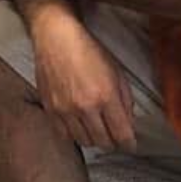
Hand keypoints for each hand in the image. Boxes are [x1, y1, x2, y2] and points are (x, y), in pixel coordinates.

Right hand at [30, 8, 135, 151]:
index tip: (130, 144)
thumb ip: (125, 101)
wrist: (56, 38)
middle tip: (114, 135)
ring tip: (97, 129)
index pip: (122, 135)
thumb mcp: (117, 72)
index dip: (129, 144)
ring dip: (94, 139)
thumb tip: (128, 123)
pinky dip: (75, 134)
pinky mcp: (50, 109)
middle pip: (103, 142)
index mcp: (105, 97)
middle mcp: (84, 108)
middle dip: (112, 142)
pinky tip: (79, 125)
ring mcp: (65, 110)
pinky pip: (64, 135)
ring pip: (84, 141)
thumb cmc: (88, 51)